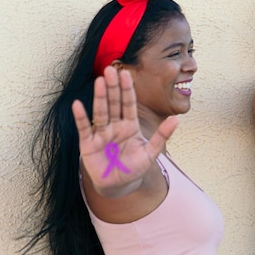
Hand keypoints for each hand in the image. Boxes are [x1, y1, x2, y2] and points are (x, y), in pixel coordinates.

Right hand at [72, 66, 178, 197]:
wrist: (119, 185)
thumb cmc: (134, 167)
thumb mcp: (151, 152)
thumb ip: (162, 136)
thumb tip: (177, 119)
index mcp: (130, 125)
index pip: (129, 103)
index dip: (127, 89)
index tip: (126, 73)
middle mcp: (115, 125)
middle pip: (114, 103)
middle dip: (113, 87)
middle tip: (111, 69)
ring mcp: (101, 133)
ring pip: (101, 111)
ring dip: (100, 97)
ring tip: (100, 81)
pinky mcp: (88, 144)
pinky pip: (84, 128)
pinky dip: (81, 117)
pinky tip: (78, 104)